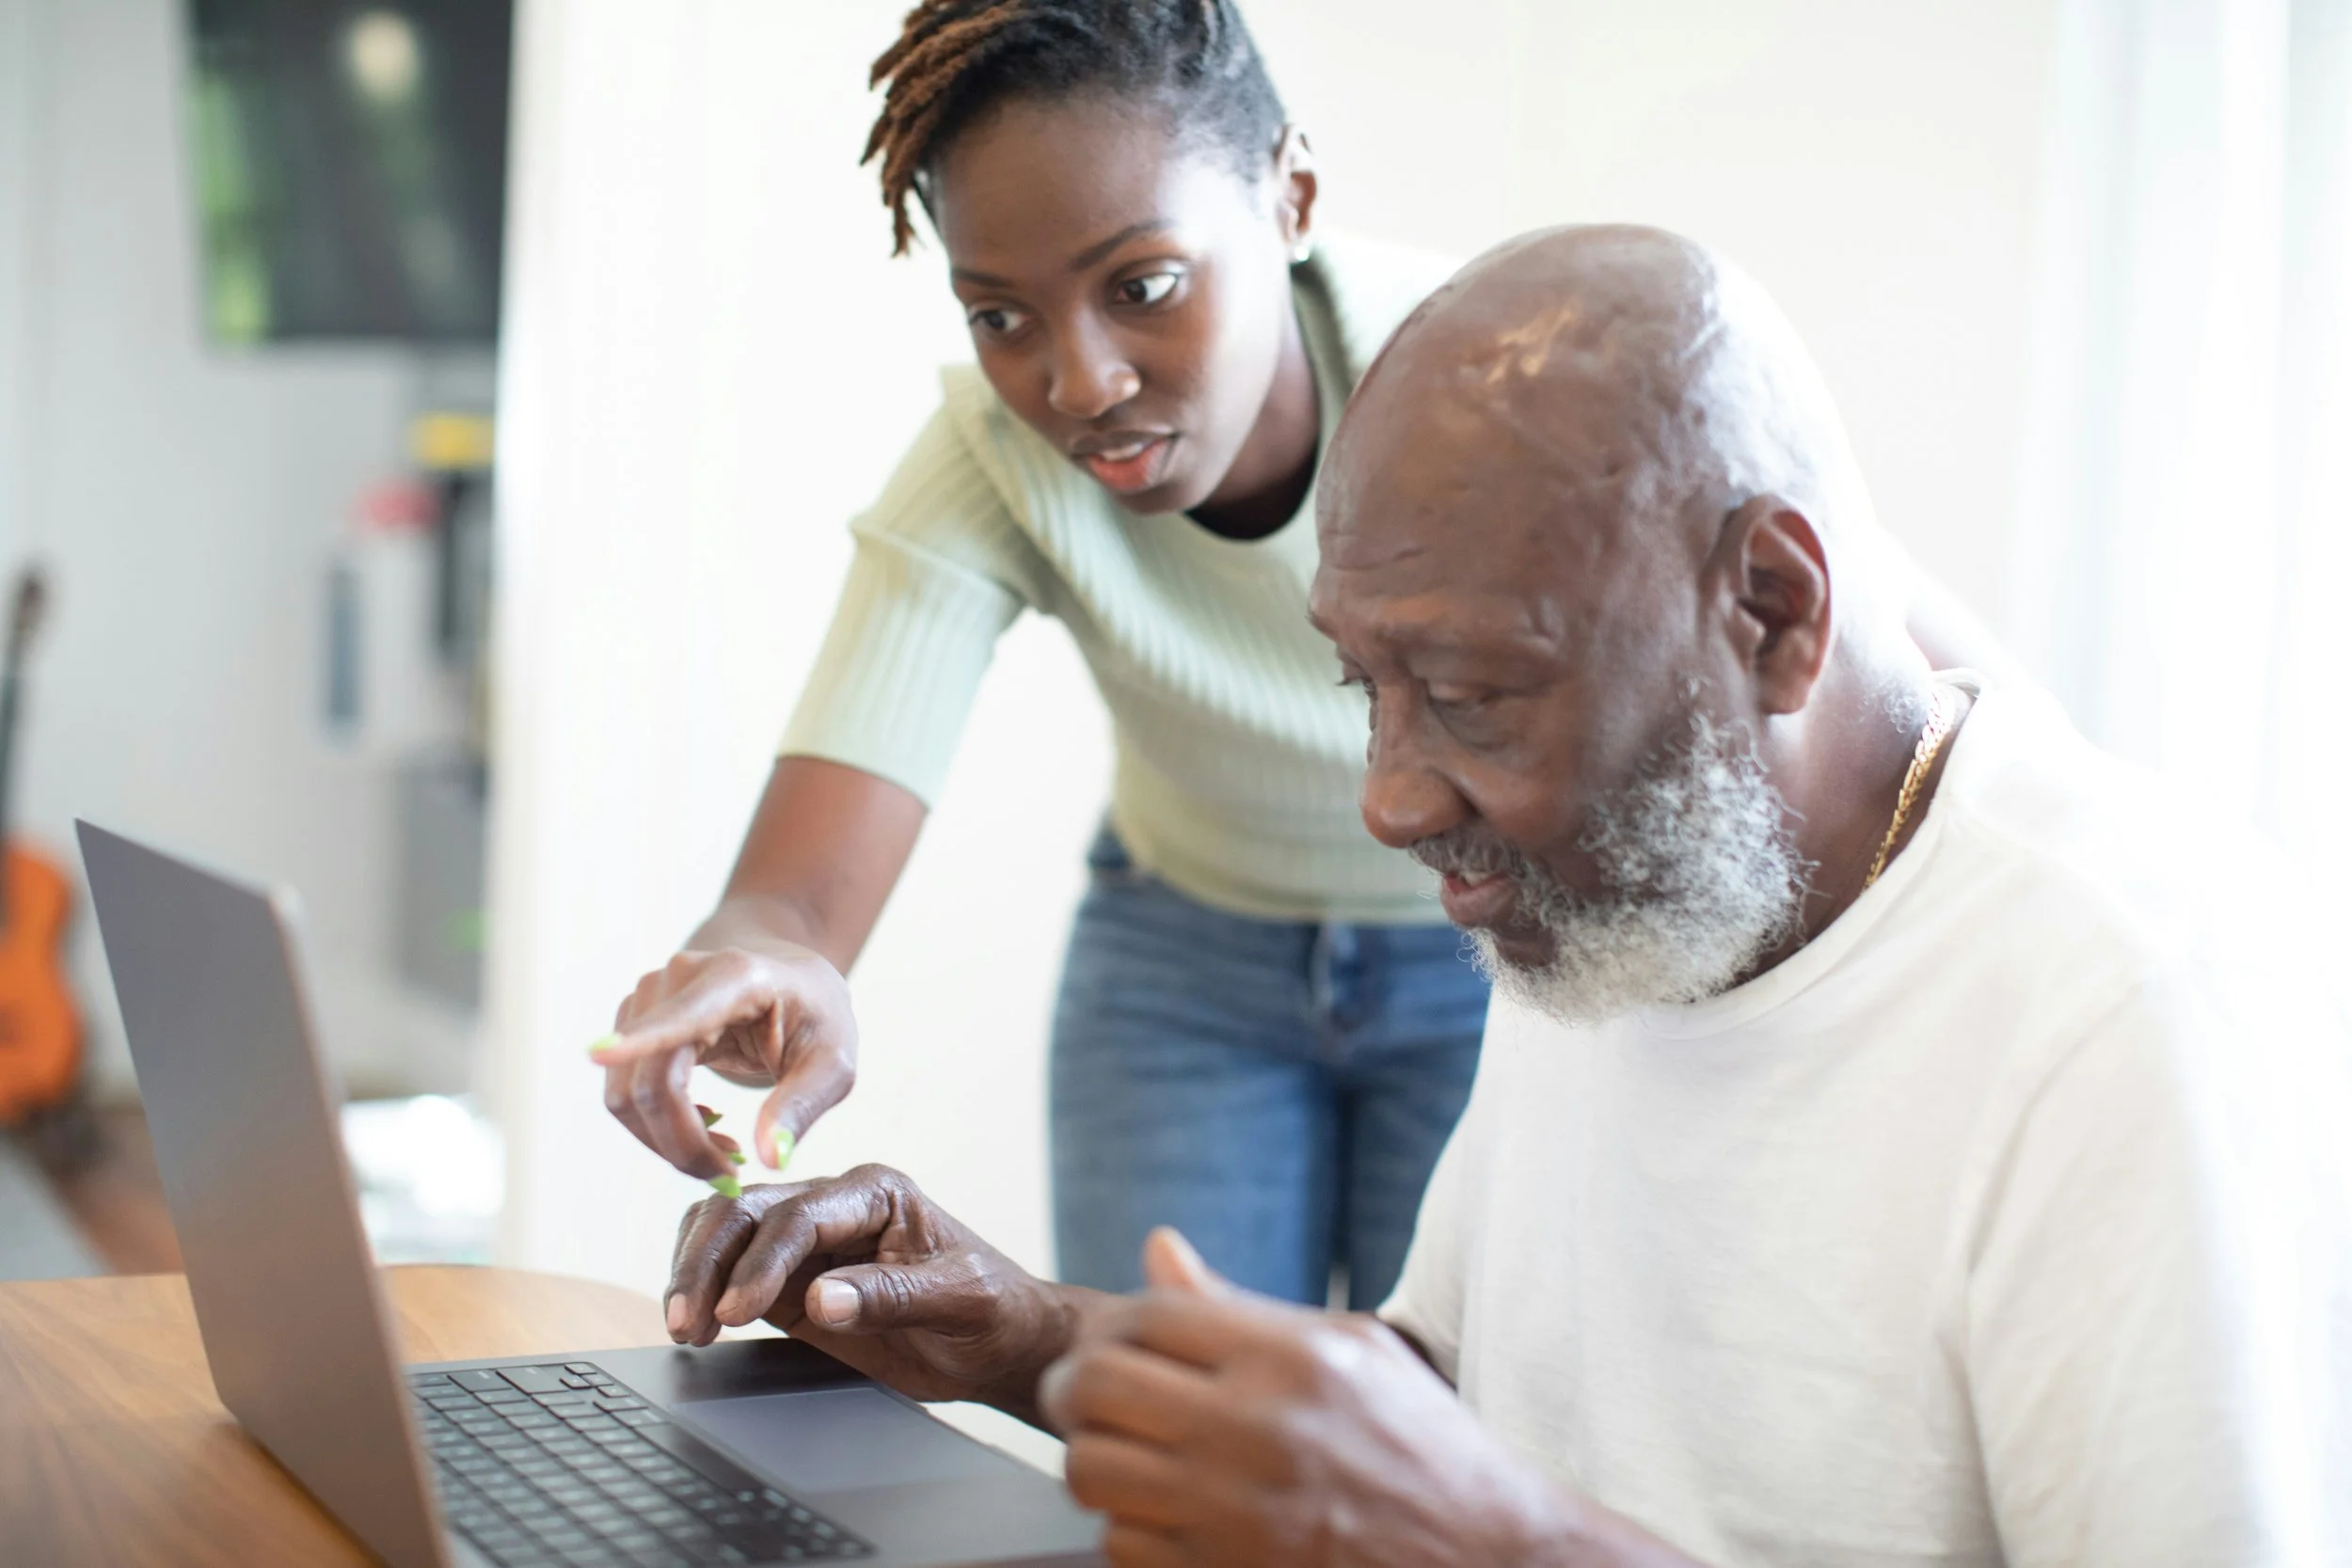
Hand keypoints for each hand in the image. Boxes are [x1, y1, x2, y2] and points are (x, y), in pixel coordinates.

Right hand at [590, 945, 856, 1180]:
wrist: (790, 980)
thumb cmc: (816, 1017)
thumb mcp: (834, 1062)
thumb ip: (802, 1106)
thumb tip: (770, 1159)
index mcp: (735, 977)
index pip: (681, 1017)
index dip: (640, 1038)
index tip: (599, 1054)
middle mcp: (679, 978)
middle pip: (649, 1081)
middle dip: (683, 1145)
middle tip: (731, 1176)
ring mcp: (647, 998)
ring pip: (626, 1095)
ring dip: (669, 1141)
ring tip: (726, 1153)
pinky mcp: (632, 1021)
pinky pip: (625, 1092)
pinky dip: (659, 1126)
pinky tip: (707, 1127)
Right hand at [664, 1164, 1086, 1420]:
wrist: (1001, 1340)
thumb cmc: (992, 1309)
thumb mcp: (959, 1301)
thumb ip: (891, 1297)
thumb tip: (818, 1299)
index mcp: (877, 1192)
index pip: (800, 1214)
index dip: (762, 1260)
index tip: (737, 1311)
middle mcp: (835, 1205)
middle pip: (747, 1211)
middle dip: (708, 1261)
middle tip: (689, 1320)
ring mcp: (807, 1241)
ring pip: (727, 1232)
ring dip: (696, 1272)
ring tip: (684, 1326)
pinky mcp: (789, 1278)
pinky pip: (729, 1268)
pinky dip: (704, 1288)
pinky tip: (694, 1322)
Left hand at [1039, 1232, 1595, 1567]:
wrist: (1486, 1556)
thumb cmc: (1418, 1443)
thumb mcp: (1351, 1349)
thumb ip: (1239, 1303)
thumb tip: (1156, 1246)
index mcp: (1292, 1357)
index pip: (1147, 1314)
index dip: (1114, 1324)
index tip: (1118, 1343)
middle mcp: (1260, 1428)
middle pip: (1098, 1384)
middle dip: (1075, 1386)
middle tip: (1087, 1396)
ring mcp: (1239, 1512)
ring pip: (1092, 1469)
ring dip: (1090, 1458)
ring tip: (1118, 1453)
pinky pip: (1120, 1544)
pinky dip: (1124, 1528)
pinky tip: (1158, 1514)